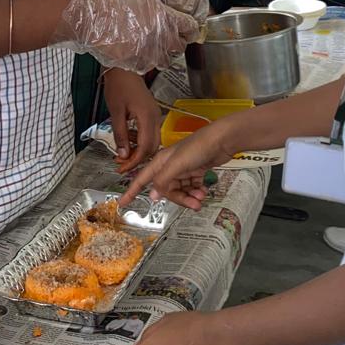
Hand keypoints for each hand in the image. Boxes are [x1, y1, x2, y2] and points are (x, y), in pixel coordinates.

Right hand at [51, 0, 201, 72]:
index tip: (189, 29)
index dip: (190, 28)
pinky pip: (147, 66)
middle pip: (180, 46)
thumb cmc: (113, 3)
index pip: (190, 27)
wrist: (92, 17)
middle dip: (177, 42)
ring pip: (166, 60)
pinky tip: (136, 53)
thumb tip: (170, 18)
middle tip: (169, 38)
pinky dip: (145, 61)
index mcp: (165, 17)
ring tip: (152, 47)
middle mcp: (161, 36)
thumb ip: (160, 11)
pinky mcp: (136, 64)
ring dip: (162, 54)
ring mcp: (149, 53)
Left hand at [103, 68, 160, 171]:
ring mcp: (155, 116)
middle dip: (137, 158)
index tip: (123, 168)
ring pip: (152, 141)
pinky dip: (140, 141)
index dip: (134, 161)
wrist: (124, 68)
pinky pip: (150, 133)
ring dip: (139, 151)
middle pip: (152, 147)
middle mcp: (156, 118)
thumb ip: (120, 134)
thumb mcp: (116, 112)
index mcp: (148, 117)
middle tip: (122, 164)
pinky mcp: (152, 114)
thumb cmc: (119, 86)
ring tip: (122, 154)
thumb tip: (122, 154)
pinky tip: (128, 141)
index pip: (145, 147)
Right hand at [120, 118, 235, 209]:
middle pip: (167, 190)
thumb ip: (163, 180)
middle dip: (179, 199)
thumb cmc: (198, 147)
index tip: (122, 202)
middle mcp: (170, 165)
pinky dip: (196, 191)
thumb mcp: (177, 164)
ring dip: (190, 196)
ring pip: (181, 190)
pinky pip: (191, 186)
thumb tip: (153, 195)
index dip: (131, 191)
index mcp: (160, 161)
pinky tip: (203, 191)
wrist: (221, 141)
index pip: (142, 179)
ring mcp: (183, 168)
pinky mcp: (195, 170)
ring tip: (201, 198)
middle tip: (192, 204)